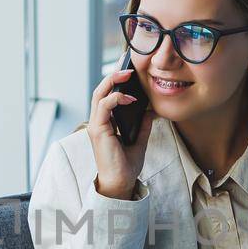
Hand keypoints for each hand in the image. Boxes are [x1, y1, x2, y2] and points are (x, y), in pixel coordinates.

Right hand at [88, 63, 154, 198]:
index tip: (130, 70)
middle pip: (101, 89)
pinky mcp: (98, 130)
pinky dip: (116, 98)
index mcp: (105, 122)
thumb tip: (151, 108)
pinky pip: (104, 106)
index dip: (116, 80)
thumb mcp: (139, 139)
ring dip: (113, 81)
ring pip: (99, 93)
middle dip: (113, 75)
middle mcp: (98, 121)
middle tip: (128, 66)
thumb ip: (143, 123)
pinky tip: (131, 98)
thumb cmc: (126, 164)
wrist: (121, 182)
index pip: (107, 94)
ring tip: (128, 74)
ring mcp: (96, 125)